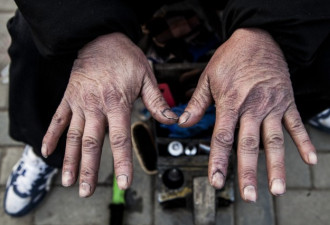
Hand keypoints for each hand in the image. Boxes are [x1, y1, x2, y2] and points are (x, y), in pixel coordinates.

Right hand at [42, 33, 177, 196]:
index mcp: (117, 103)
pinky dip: (51, 134)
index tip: (123, 183)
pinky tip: (46, 151)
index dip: (122, 163)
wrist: (100, 37)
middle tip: (86, 192)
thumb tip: (172, 119)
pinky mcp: (69, 97)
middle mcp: (96, 106)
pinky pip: (58, 118)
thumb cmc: (125, 57)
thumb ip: (156, 100)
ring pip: (73, 136)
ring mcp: (79, 102)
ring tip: (67, 181)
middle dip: (88, 169)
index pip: (120, 139)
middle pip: (91, 143)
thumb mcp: (146, 76)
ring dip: (69, 159)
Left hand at [179, 28, 316, 201]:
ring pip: (275, 140)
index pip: (223, 137)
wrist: (258, 37)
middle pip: (250, 144)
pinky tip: (309, 160)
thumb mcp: (208, 77)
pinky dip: (304, 142)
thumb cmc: (232, 57)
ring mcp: (273, 106)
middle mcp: (253, 107)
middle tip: (248, 195)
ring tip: (278, 188)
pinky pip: (296, 124)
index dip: (219, 161)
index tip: (216, 180)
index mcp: (231, 102)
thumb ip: (197, 103)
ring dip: (277, 165)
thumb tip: (183, 123)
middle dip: (248, 171)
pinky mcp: (287, 102)